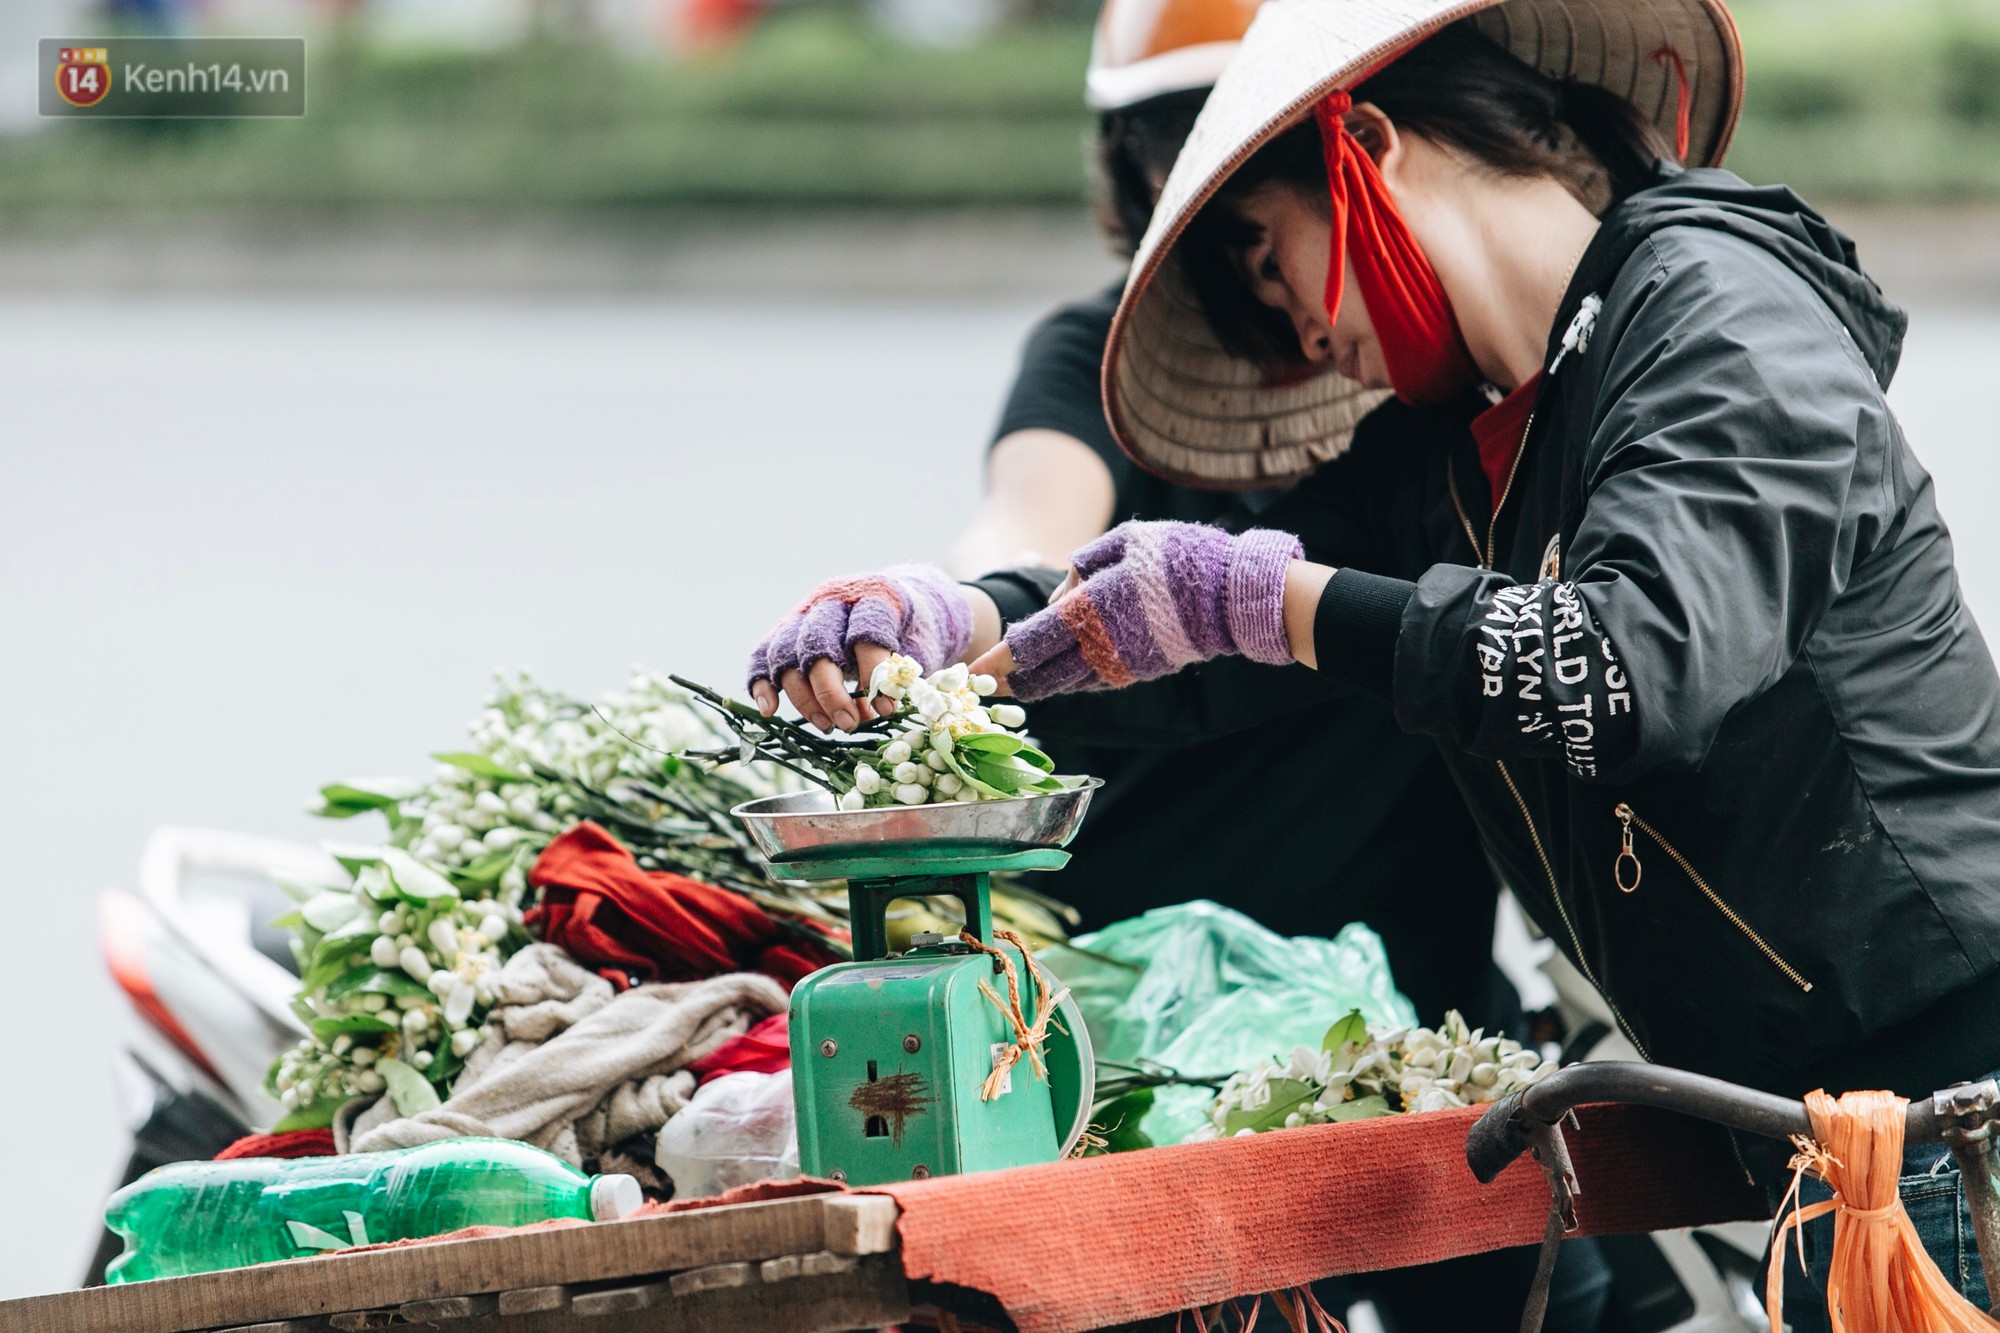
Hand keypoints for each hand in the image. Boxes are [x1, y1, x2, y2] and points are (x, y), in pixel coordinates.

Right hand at [746, 564, 973, 730]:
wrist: (896, 607)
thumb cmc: (910, 631)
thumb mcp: (920, 646)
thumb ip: (901, 674)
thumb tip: (881, 708)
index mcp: (874, 595)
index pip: (867, 631)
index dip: (873, 672)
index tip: (886, 708)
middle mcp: (833, 602)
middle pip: (817, 646)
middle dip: (830, 693)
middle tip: (849, 724)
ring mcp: (805, 614)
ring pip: (787, 655)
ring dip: (803, 698)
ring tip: (827, 726)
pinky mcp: (786, 631)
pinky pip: (763, 656)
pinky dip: (762, 684)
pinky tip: (770, 710)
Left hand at [967, 521, 1301, 700]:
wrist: (1233, 599)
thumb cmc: (1179, 558)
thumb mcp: (1125, 541)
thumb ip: (1083, 565)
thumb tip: (1060, 594)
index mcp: (1090, 609)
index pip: (1033, 641)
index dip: (1002, 658)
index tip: (975, 670)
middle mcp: (1100, 646)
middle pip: (1044, 672)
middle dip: (1013, 680)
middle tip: (986, 684)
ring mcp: (1120, 664)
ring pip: (1067, 683)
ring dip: (1039, 686)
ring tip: (1016, 686)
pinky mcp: (1138, 672)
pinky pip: (1093, 682)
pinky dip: (1070, 683)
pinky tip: (1058, 680)